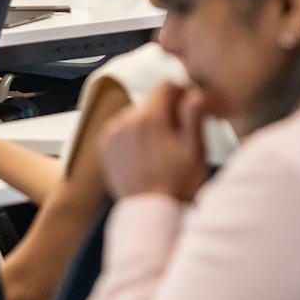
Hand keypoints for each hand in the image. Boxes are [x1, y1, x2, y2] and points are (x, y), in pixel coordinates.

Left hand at [101, 84, 210, 201]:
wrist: (150, 213)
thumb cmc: (177, 185)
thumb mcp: (195, 150)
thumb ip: (193, 116)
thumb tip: (194, 91)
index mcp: (149, 118)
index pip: (166, 86)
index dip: (181, 94)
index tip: (188, 110)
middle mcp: (125, 121)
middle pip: (151, 102)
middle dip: (165, 113)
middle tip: (176, 139)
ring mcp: (112, 134)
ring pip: (136, 116)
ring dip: (148, 125)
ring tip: (159, 152)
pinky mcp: (105, 147)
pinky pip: (122, 130)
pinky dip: (133, 137)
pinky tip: (144, 156)